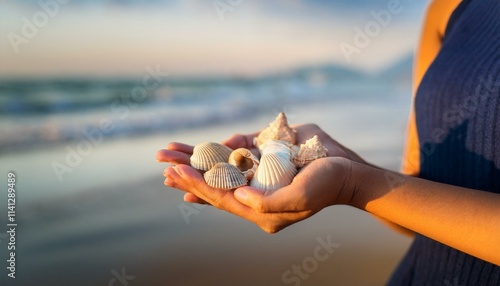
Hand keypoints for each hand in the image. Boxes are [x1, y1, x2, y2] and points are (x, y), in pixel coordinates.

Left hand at [162, 156, 353, 232]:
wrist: (347, 171)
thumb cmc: (328, 184)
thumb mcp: (302, 196)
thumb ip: (269, 202)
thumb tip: (237, 196)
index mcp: (260, 209)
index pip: (221, 197)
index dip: (197, 184)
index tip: (174, 172)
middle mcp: (254, 194)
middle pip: (214, 185)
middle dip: (187, 174)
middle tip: (162, 162)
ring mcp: (258, 178)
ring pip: (219, 171)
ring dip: (194, 162)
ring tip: (168, 156)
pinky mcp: (263, 161)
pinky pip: (234, 159)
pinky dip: (214, 156)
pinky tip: (197, 155)